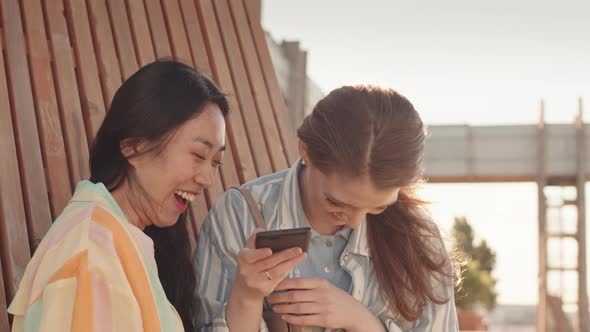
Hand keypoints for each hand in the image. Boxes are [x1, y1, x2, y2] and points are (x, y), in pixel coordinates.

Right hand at [232, 229, 307, 300]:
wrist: (246, 287)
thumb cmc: (250, 263)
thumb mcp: (249, 250)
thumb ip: (255, 239)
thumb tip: (262, 231)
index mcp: (243, 258)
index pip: (251, 256)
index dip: (260, 253)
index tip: (270, 250)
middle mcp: (247, 271)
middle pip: (269, 263)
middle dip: (285, 255)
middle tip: (298, 249)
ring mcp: (255, 282)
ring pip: (276, 271)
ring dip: (291, 263)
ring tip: (302, 255)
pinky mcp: (265, 290)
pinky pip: (279, 278)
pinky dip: (288, 270)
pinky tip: (296, 262)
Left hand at [267, 278, 384, 331]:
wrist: (354, 312)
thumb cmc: (336, 298)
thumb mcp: (325, 286)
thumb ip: (309, 284)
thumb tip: (288, 283)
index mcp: (321, 283)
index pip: (298, 282)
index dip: (284, 284)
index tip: (273, 285)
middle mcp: (322, 294)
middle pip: (296, 295)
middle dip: (280, 297)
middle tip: (270, 298)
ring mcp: (323, 307)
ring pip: (298, 308)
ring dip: (284, 308)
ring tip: (275, 308)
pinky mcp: (324, 319)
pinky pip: (304, 319)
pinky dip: (292, 318)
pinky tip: (285, 316)